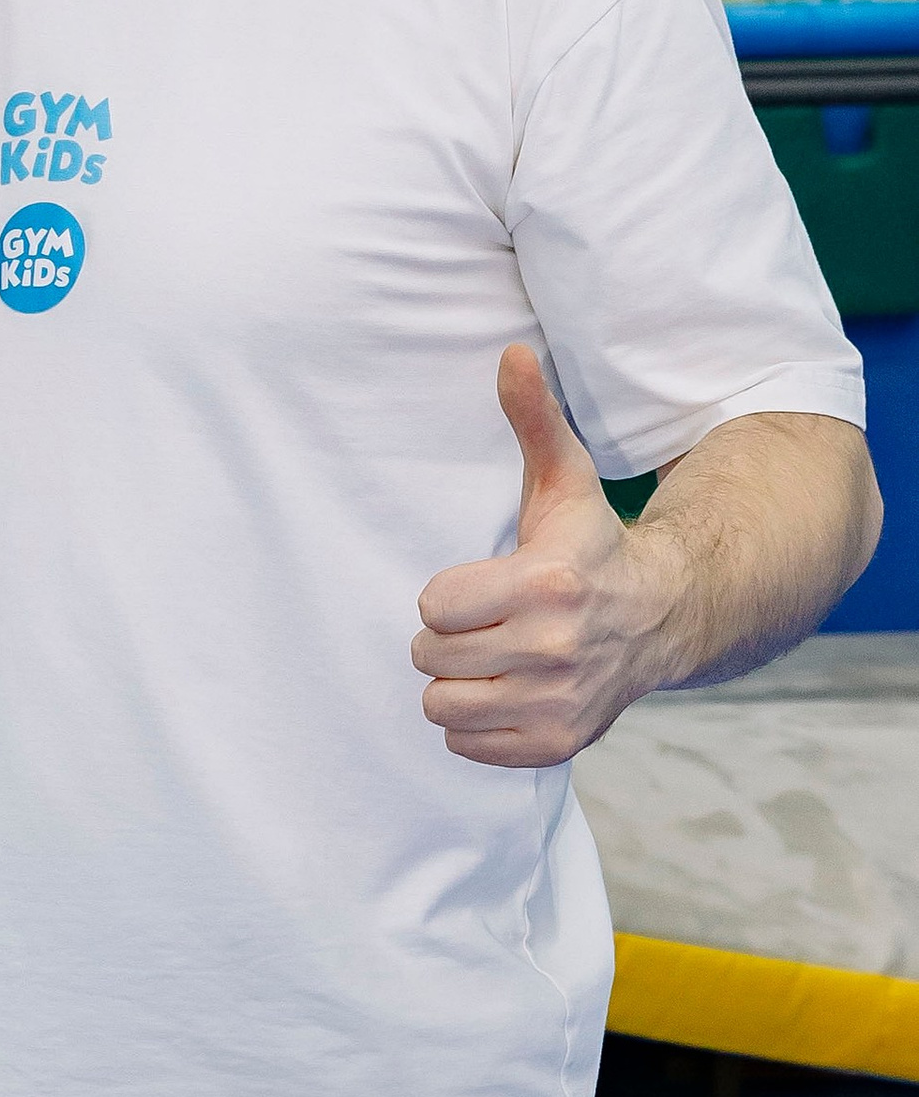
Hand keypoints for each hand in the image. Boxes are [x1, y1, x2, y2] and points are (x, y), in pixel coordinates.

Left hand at [412, 345, 672, 767]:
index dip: (448, 594)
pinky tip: (508, 690)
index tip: (481, 585)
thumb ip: (533, 418)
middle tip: (487, 622)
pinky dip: (475, 724)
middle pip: (432, 657)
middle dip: (448, 639)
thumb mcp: (564, 480)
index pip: (434, 606)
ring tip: (493, 656)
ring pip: (441, 706)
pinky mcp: (558, 742)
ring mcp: (559, 702)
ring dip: (456, 683)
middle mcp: (556, 650)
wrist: (665, 617)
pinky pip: (466, 744)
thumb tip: (512, 353)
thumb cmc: (593, 544)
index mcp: (546, 584)